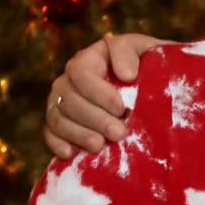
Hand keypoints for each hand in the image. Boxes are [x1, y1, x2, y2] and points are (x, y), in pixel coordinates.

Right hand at [44, 33, 161, 157]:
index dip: (98, 93)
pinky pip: (50, 133)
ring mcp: (61, 101)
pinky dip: (57, 143)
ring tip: (99, 146)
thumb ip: (130, 52)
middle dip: (95, 118)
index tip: (122, 109)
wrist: (154, 89)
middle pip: (70, 99)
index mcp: (89, 58)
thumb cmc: (151, 67)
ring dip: (78, 133)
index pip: (81, 73)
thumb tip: (125, 75)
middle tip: (119, 133)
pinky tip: (69, 153)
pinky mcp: (59, 123)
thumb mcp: (146, 50)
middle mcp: (70, 79)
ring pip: (58, 117)